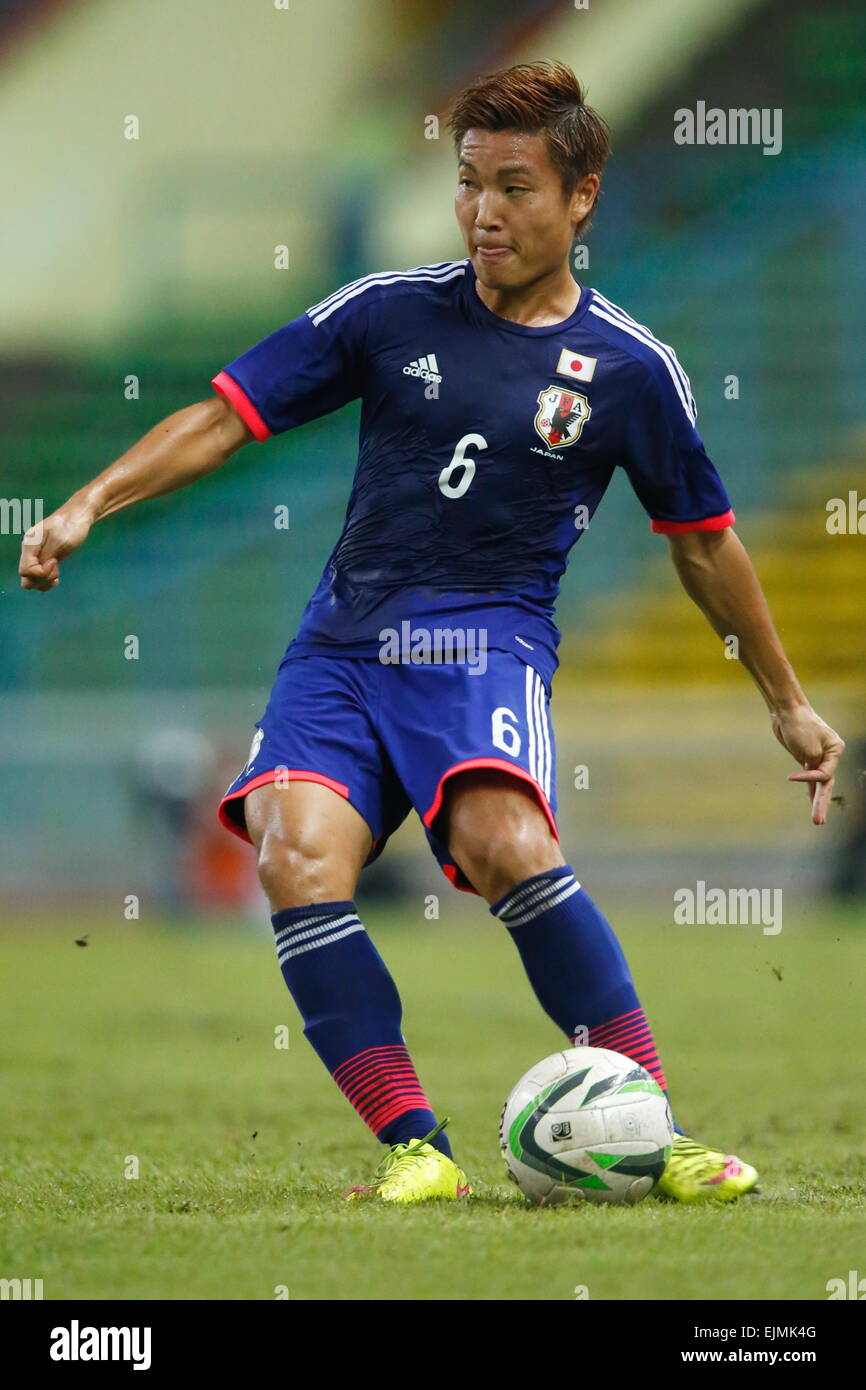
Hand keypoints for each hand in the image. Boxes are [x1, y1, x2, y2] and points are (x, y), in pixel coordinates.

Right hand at [18, 503, 93, 590]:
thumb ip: (47, 556)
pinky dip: (46, 580)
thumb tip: (40, 570)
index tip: (54, 563)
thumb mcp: (60, 541)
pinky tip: (56, 576)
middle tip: (56, 570)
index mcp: (30, 544)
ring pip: (31, 580)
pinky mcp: (44, 559)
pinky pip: (39, 577)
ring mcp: (36, 556)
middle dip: (41, 579)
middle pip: (26, 578)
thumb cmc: (71, 526)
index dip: (41, 573)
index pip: (25, 570)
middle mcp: (29, 551)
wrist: (78, 516)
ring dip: (44, 582)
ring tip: (57, 573)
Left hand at [771, 704, 844, 824]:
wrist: (787, 711)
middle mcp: (831, 755)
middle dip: (821, 804)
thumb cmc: (799, 725)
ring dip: (817, 801)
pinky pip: (811, 778)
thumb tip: (816, 777)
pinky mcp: (807, 758)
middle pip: (826, 784)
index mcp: (836, 751)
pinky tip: (813, 803)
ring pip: (819, 783)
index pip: (825, 774)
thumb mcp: (809, 747)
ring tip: (818, 821)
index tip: (791, 777)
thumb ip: (814, 764)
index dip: (809, 779)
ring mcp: (819, 757)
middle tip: (818, 823)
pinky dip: (810, 789)